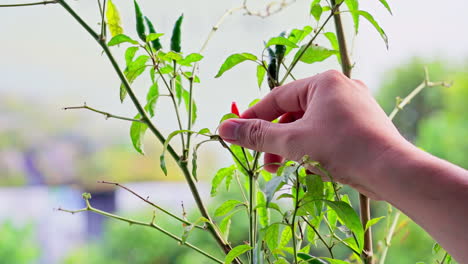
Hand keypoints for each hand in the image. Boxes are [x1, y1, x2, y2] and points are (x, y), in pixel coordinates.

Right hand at [219, 70, 407, 198]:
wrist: (393, 171)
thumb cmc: (342, 149)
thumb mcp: (292, 142)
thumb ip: (256, 135)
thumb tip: (223, 128)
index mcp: (324, 82)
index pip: (277, 98)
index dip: (253, 117)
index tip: (236, 134)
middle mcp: (340, 88)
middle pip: (294, 113)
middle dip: (275, 139)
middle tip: (265, 163)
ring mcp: (354, 106)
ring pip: (310, 124)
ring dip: (292, 146)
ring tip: (283, 169)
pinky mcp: (362, 124)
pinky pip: (327, 132)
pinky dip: (313, 147)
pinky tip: (311, 166)